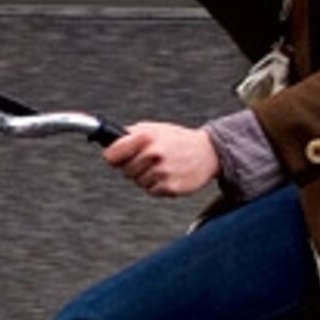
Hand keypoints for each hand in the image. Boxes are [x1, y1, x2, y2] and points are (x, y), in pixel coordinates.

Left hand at [104, 121, 221, 198]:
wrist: (209, 152)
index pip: (112, 154)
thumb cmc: (180, 139)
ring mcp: (162, 172)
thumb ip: (132, 134)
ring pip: (138, 182)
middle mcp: (153, 154)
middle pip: (125, 170)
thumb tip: (110, 142)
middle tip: (148, 160)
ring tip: (162, 166)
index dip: (113, 157)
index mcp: (146, 137)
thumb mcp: (155, 128)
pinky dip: (157, 185)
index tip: (114, 157)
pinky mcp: (170, 187)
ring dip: (146, 176)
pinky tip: (168, 175)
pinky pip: (151, 191)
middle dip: (133, 166)